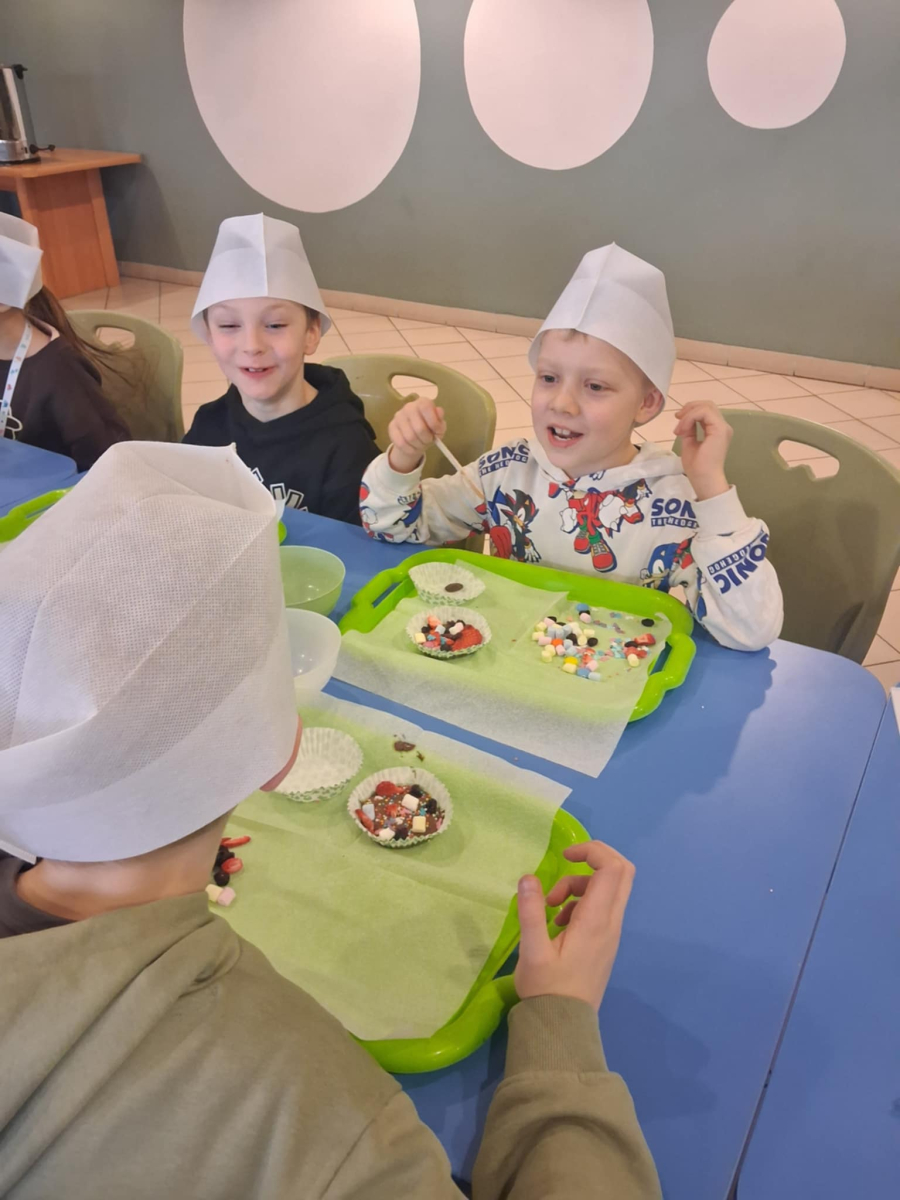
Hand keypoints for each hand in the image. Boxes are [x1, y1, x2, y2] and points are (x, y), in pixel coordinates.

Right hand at [387, 397, 446, 473]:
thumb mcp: (439, 426)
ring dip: (419, 445)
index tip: (437, 432)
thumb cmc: (430, 429)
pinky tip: (413, 448)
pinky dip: (410, 449)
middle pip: (419, 428)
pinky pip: (401, 443)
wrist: (415, 437)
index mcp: (422, 402)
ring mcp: (398, 416)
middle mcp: (409, 407)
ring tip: (421, 444)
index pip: (426, 408)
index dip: (433, 422)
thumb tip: (439, 411)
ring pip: (410, 437)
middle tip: (429, 441)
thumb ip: (440, 420)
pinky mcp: (391, 427)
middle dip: (427, 439)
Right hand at [515, 840, 634, 1010]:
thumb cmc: (547, 988)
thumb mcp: (532, 950)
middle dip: (594, 858)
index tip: (564, 855)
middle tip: (566, 864)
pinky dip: (582, 900)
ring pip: (610, 888)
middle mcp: (611, 923)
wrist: (563, 1025)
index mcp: (596, 921)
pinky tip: (557, 921)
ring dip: (581, 884)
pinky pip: (602, 906)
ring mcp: (611, 933)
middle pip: (622, 872)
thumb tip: (528, 878)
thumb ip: (531, 911)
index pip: (612, 868)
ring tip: (550, 905)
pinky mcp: (605, 942)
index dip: (592, 850)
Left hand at [673, 400, 732, 500]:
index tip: (678, 421)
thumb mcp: (689, 442)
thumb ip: (689, 430)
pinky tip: (683, 429)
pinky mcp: (720, 429)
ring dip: (688, 414)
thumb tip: (683, 420)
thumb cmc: (697, 467)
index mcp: (716, 430)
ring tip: (680, 429)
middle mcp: (722, 426)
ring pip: (706, 407)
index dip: (690, 411)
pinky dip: (690, 418)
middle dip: (690, 407)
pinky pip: (704, 413)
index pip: (706, 411)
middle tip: (677, 418)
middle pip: (707, 405)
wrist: (703, 479)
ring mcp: (723, 427)